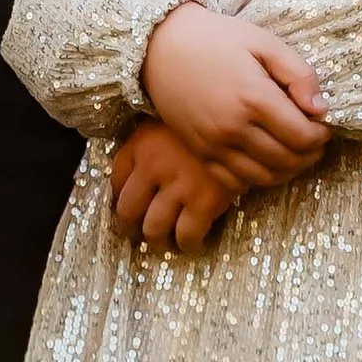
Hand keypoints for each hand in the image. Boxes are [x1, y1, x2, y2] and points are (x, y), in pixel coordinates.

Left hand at [108, 120, 251, 251]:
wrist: (245, 118)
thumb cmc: (209, 118)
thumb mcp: (172, 121)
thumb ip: (151, 143)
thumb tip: (135, 176)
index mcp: (142, 143)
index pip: (116, 180)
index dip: (119, 198)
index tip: (130, 206)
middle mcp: (154, 165)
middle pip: (127, 211)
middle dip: (132, 227)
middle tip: (140, 232)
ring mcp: (179, 185)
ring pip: (154, 229)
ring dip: (158, 241)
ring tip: (166, 241)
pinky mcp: (206, 200)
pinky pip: (187, 235)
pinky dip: (187, 244)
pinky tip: (192, 241)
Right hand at [140, 4, 328, 183]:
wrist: (162, 45)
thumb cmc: (217, 38)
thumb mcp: (264, 42)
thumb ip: (298, 73)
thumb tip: (321, 109)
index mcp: (254, 97)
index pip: (302, 136)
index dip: (321, 136)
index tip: (324, 125)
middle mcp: (233, 128)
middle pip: (287, 160)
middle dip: (310, 155)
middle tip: (315, 141)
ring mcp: (213, 145)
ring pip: (264, 177)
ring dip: (287, 171)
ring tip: (295, 153)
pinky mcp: (199, 153)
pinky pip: (234, 183)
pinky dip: (257, 179)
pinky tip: (265, 161)